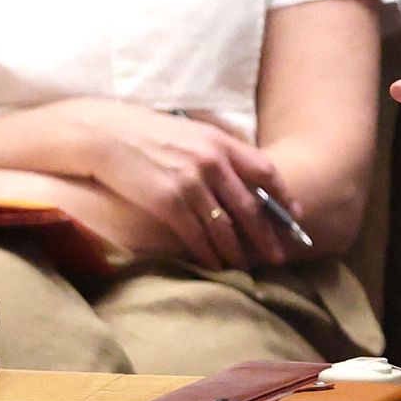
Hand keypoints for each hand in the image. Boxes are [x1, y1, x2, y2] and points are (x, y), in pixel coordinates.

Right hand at [58, 98, 294, 270]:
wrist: (105, 135)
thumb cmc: (149, 134)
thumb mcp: (194, 133)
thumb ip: (220, 152)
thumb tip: (245, 178)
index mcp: (221, 143)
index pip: (266, 171)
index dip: (283, 196)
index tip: (295, 215)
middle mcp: (212, 163)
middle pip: (251, 206)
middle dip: (267, 235)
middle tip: (280, 255)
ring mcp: (191, 184)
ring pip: (225, 226)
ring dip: (238, 251)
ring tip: (248, 266)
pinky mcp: (168, 203)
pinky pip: (196, 236)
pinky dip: (209, 254)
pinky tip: (217, 266)